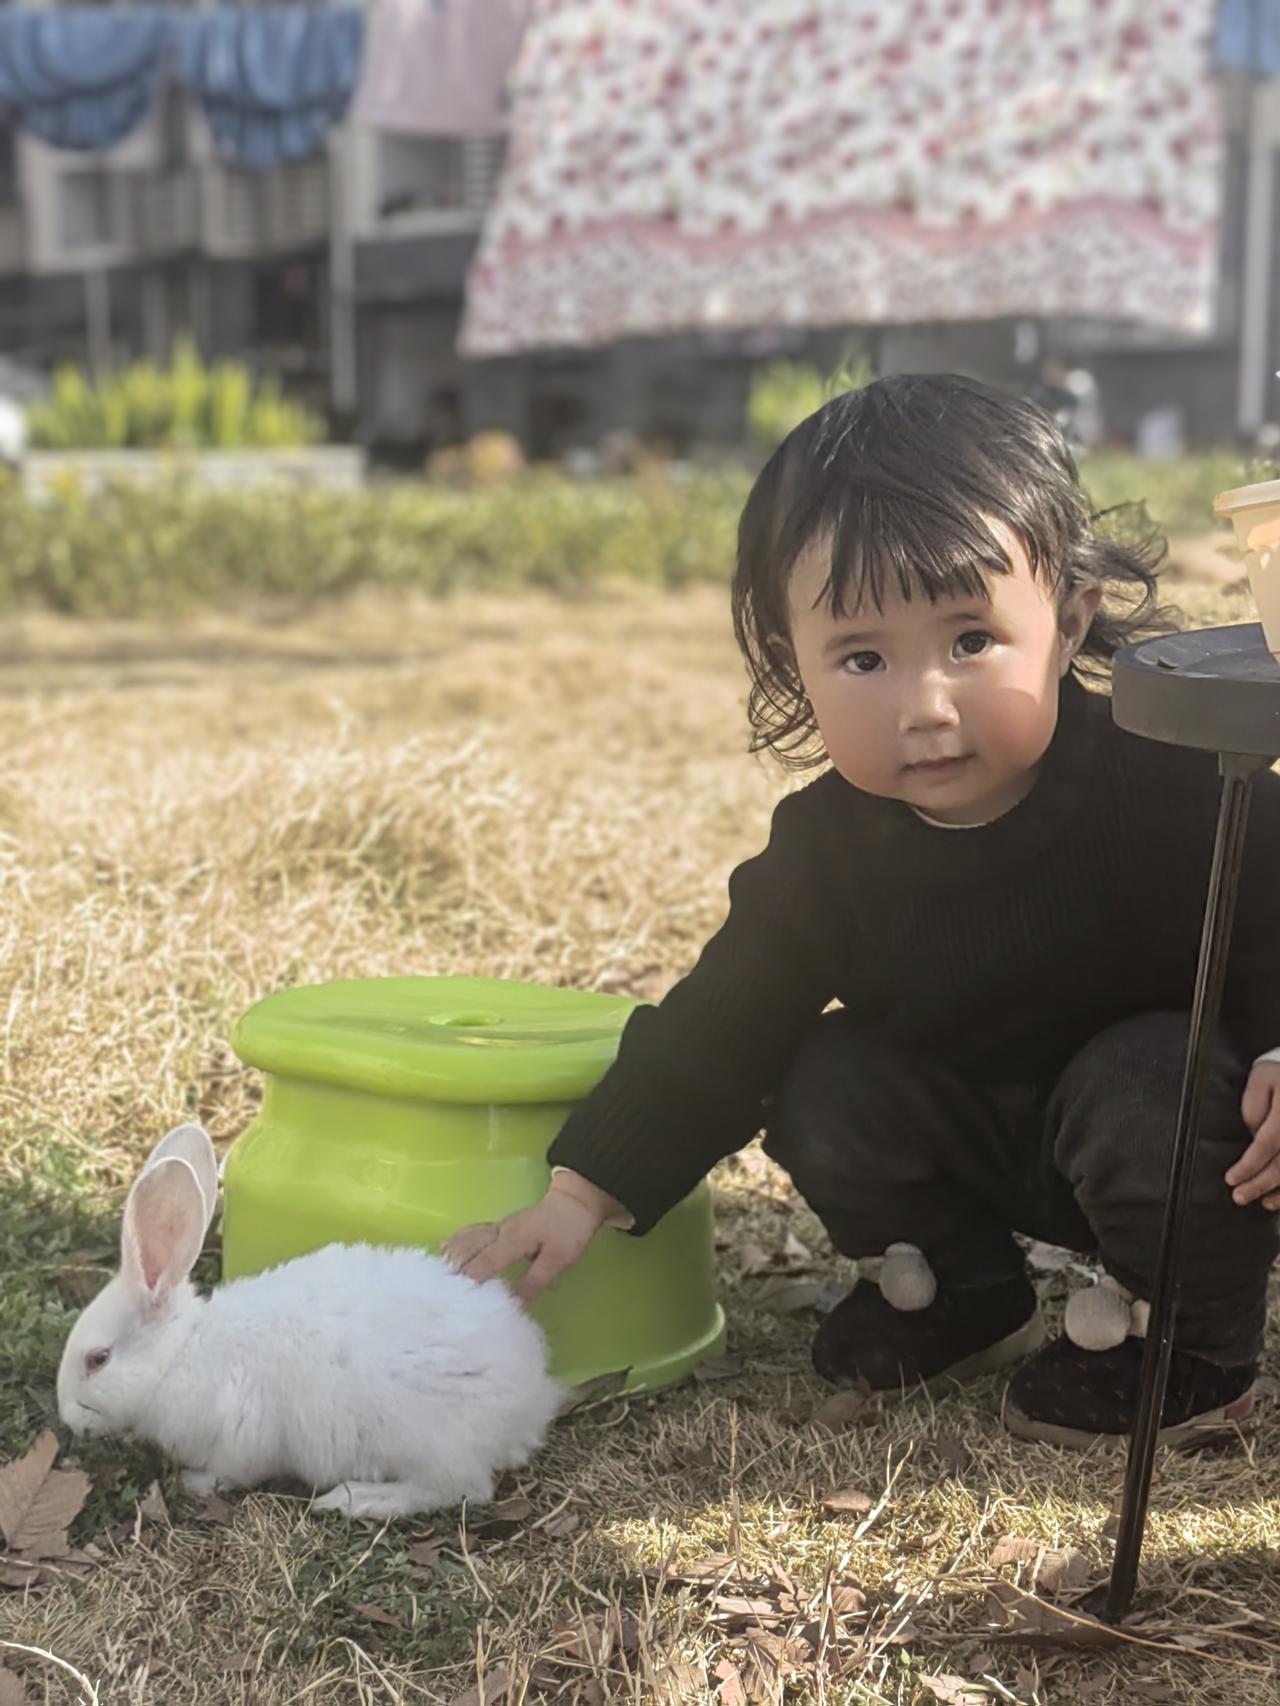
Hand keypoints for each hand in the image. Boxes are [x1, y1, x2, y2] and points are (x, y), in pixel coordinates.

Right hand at [441, 1173, 620, 1304]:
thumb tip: (513, 1305)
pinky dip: (455, 1243)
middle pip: (467, 1249)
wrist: (574, 1202)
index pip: (484, 1262)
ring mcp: (496, 1227)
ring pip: (465, 1239)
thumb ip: (535, 1282)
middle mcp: (499, 1232)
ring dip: (449, 1256)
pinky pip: (470, 1233)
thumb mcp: (558, 1260)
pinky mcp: (497, 1227)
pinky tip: (445, 1251)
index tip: (452, 1297)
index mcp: (513, 1240)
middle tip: (435, 1292)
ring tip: (433, 1275)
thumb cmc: (569, 1231)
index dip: (468, 1279)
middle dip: (451, 1269)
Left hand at [1227, 1060, 1279, 1209]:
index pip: (1268, 1143)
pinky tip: (1278, 1197)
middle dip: (1261, 1183)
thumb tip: (1253, 1135)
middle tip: (1239, 1197)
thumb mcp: (1260, 1080)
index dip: (1249, 1165)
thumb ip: (1254, 1108)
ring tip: (1262, 1202)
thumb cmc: (1278, 1077)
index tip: (1231, 1179)